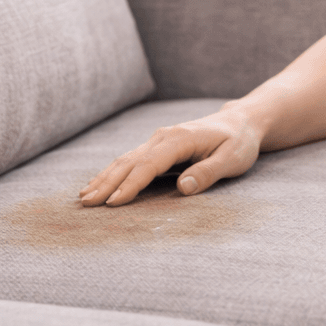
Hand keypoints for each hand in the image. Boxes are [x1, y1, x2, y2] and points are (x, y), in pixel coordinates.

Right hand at [79, 110, 262, 205]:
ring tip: (84, 196)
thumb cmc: (239, 143)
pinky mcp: (158, 146)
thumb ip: (208, 173)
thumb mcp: (232, 159)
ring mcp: (158, 139)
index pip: (149, 165)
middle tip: (86, 203)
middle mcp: (163, 136)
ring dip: (104, 178)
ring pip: (125, 160)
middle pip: (129, 162)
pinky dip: (113, 173)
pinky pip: (131, 160)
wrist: (241, 123)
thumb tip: (183, 188)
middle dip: (106, 183)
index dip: (130, 185)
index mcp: (179, 139)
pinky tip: (99, 184)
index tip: (113, 203)